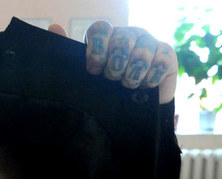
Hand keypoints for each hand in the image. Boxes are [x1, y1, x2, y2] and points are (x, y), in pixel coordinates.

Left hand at [50, 22, 177, 103]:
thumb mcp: (86, 74)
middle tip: (113, 79)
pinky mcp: (167, 54)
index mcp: (106, 37)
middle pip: (122, 41)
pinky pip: (160, 62)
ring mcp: (148, 42)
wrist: (135, 107)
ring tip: (128, 85)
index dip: (97, 50)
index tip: (94, 70)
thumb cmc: (107, 89)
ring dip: (132, 75)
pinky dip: (150, 78)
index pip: (101, 29)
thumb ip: (70, 53)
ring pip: (142, 53)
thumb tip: (54, 27)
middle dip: (115, 66)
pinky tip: (145, 86)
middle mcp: (128, 35)